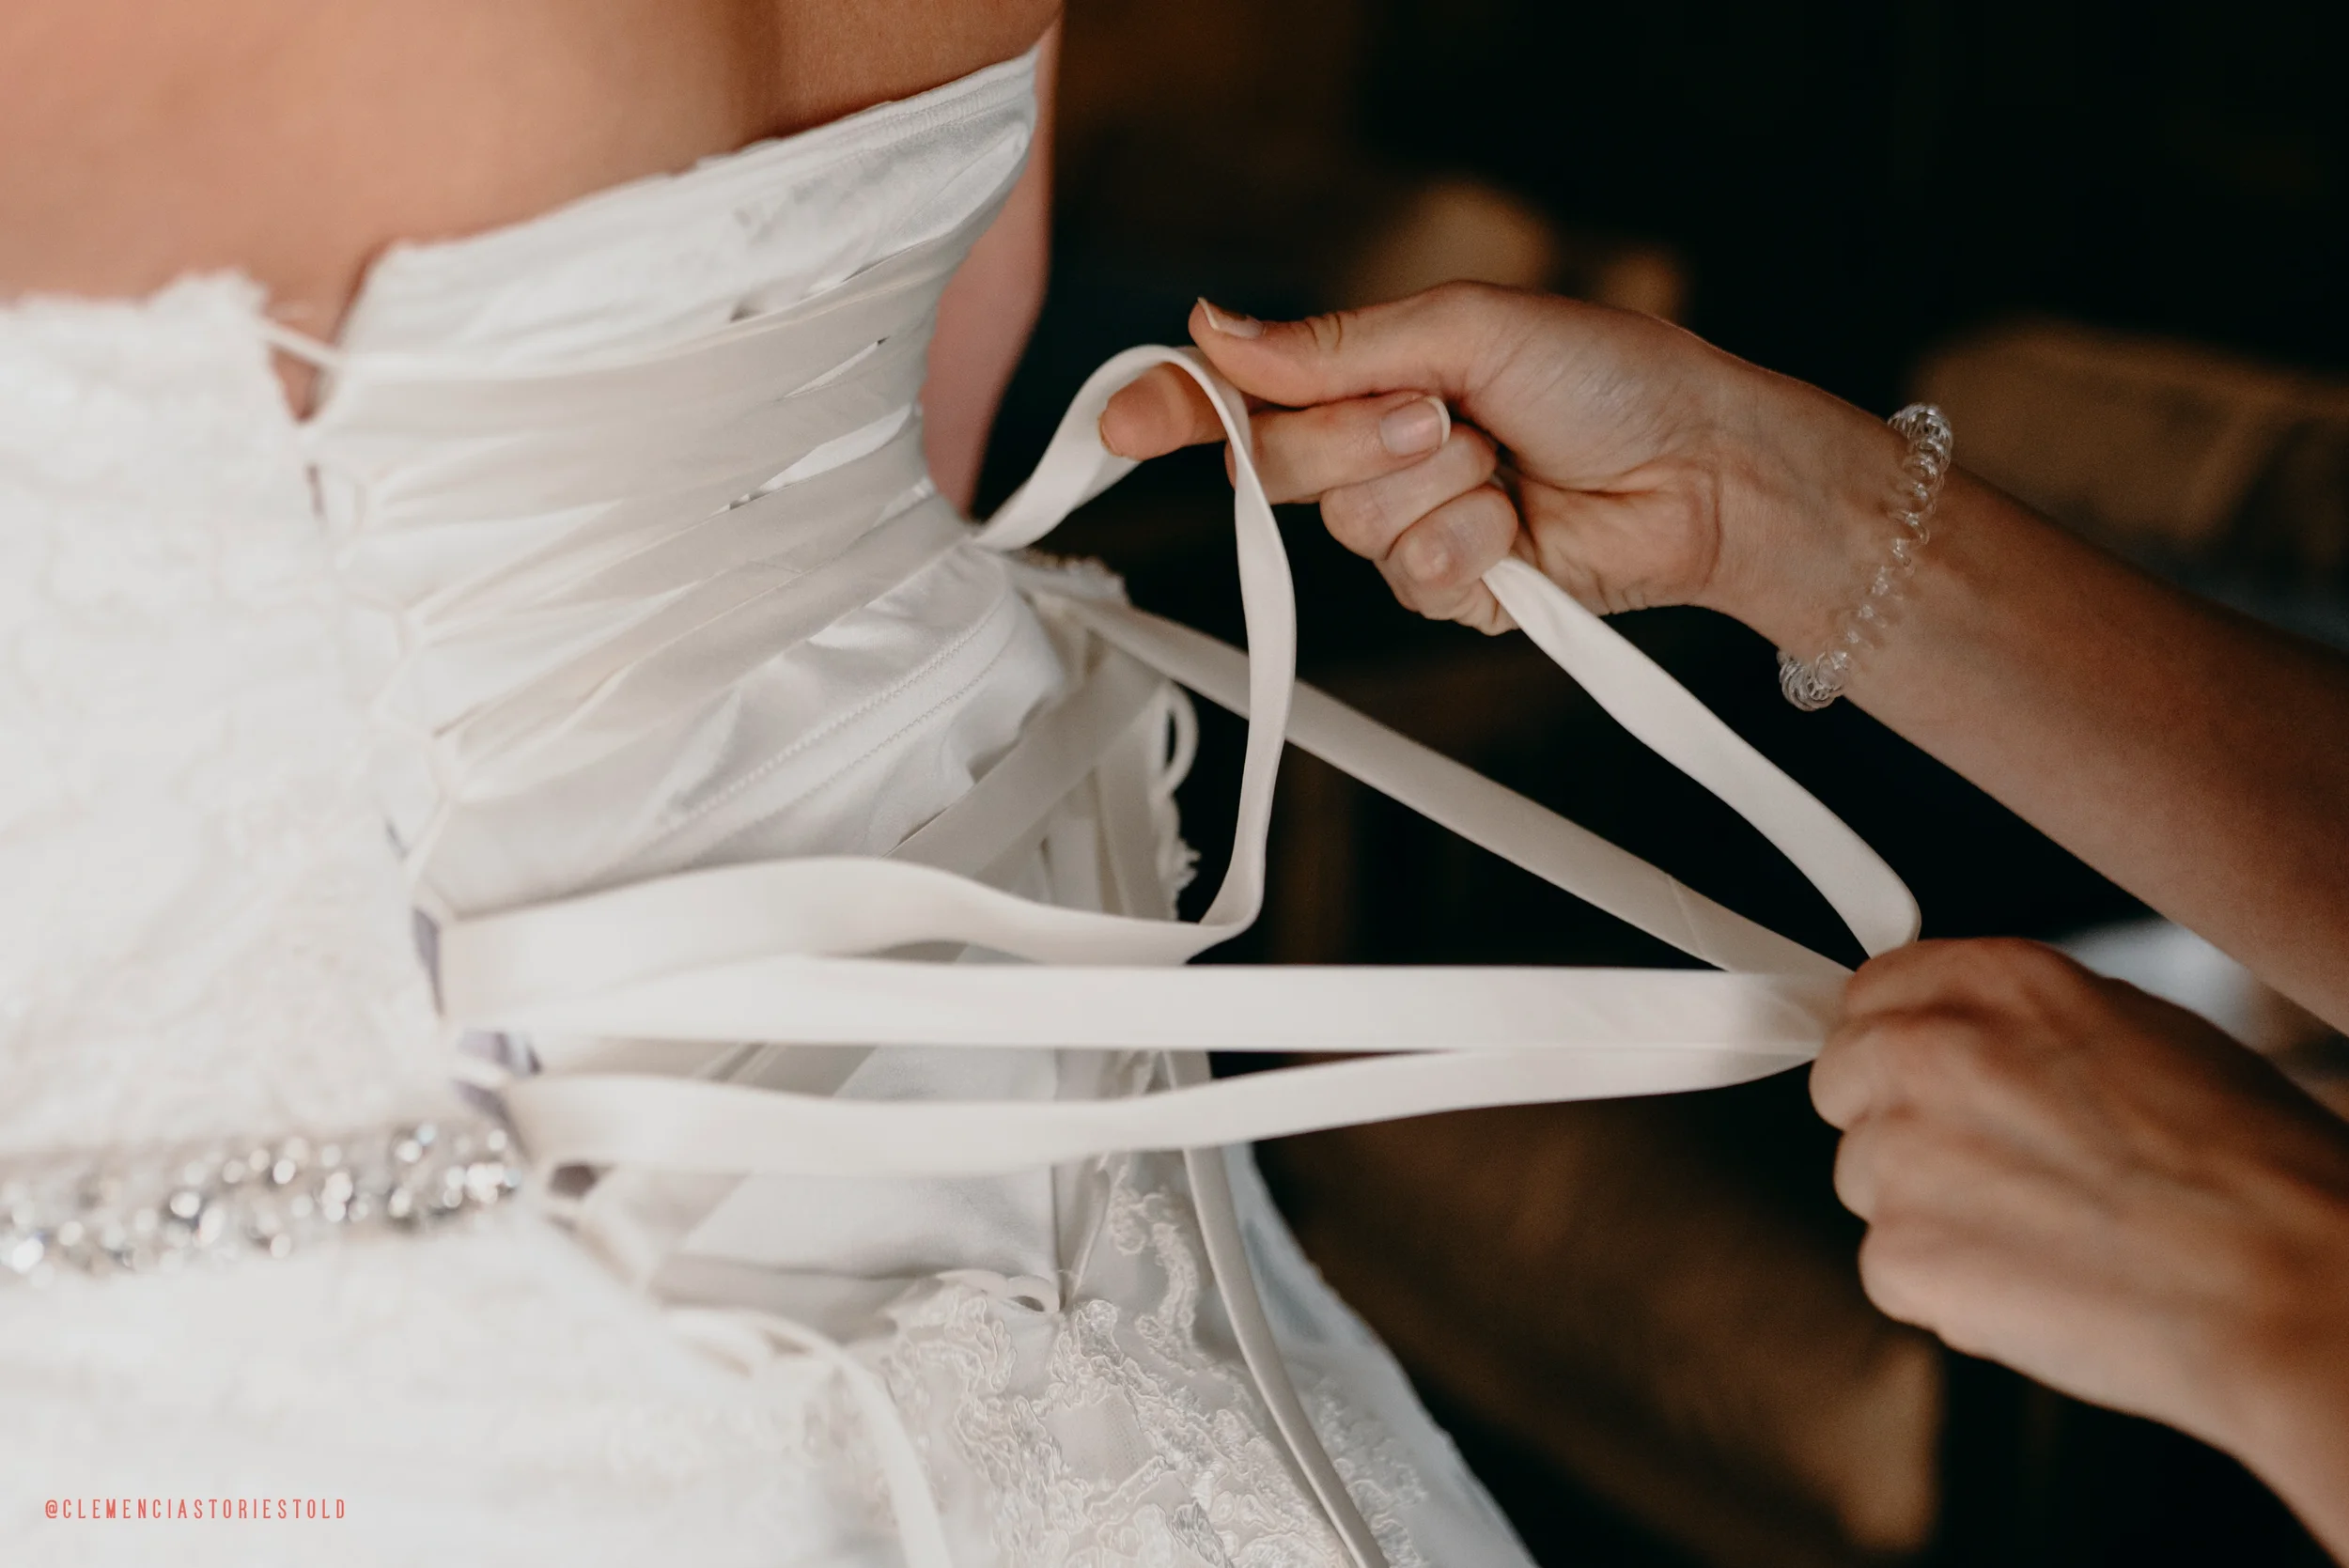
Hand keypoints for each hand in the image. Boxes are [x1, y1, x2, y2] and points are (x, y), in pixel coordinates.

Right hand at [1098, 287, 1898, 647]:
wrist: (1704, 471)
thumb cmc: (1609, 377)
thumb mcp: (1465, 328)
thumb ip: (1333, 343)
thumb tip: (1216, 328)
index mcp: (1370, 372)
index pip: (1243, 395)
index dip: (1175, 407)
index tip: (1118, 424)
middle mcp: (1375, 449)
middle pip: (1278, 467)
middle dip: (1358, 441)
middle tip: (1446, 416)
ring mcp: (1410, 524)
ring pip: (1348, 530)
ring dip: (1435, 493)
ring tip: (1505, 469)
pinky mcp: (1451, 590)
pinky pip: (1411, 582)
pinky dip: (1473, 551)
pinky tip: (1522, 531)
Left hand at [1814, 938, 2348, 1547]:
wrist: (2292, 1286)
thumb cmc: (2253, 1168)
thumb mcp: (2144, 1033)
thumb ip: (2026, 1025)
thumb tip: (1967, 1034)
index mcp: (1993, 982)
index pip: (1871, 993)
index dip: (1900, 1044)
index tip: (1930, 1083)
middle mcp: (1927, 1050)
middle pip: (1845, 1083)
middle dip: (1899, 1125)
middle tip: (1990, 1172)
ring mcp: (1903, 1154)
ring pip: (1867, 1180)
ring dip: (1927, 1212)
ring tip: (2041, 1237)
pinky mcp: (1902, 1255)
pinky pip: (1890, 1270)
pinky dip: (1946, 1291)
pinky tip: (2036, 1289)